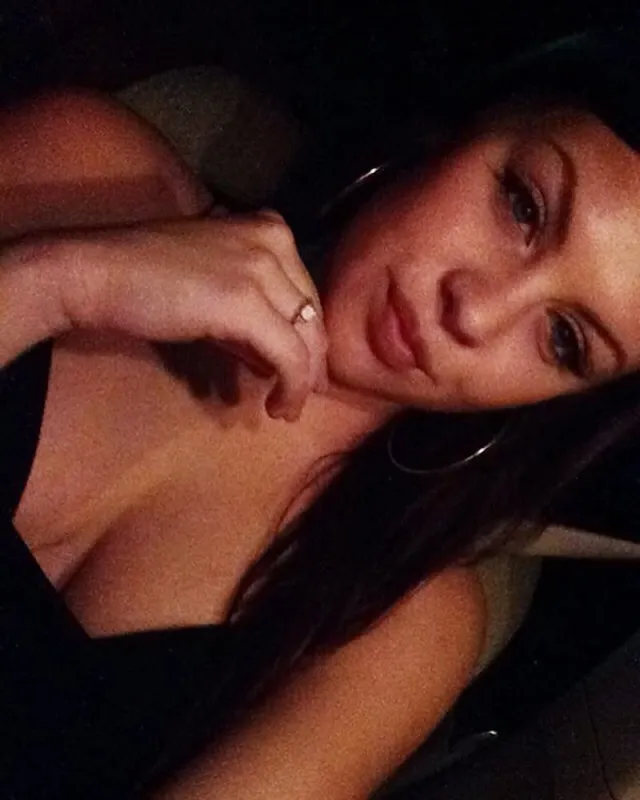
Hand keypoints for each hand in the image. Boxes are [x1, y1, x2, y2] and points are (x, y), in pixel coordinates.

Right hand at [18, 211, 327, 419]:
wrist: (98, 273)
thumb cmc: (147, 279)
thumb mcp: (215, 286)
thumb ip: (252, 312)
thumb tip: (276, 357)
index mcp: (270, 228)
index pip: (307, 294)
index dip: (309, 339)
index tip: (304, 373)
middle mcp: (274, 240)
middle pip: (313, 316)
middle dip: (312, 363)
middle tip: (301, 397)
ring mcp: (262, 268)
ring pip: (307, 338)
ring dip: (303, 382)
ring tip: (287, 409)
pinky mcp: (246, 303)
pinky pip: (288, 356)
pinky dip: (291, 387)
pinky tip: (279, 407)